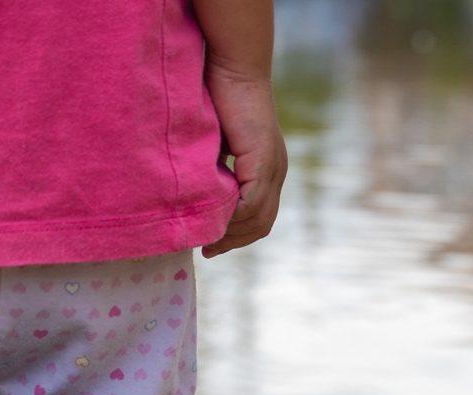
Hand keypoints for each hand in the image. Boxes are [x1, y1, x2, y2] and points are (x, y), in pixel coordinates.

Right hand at [202, 69, 286, 257]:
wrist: (231, 66)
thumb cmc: (217, 96)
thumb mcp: (213, 145)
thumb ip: (212, 170)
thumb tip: (195, 197)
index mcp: (269, 169)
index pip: (260, 216)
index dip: (238, 236)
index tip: (213, 246)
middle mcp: (277, 171)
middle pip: (262, 224)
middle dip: (235, 241)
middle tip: (208, 251)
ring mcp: (274, 166)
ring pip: (257, 217)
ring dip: (231, 232)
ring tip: (206, 239)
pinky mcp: (263, 159)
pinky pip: (251, 202)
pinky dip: (232, 216)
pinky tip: (212, 221)